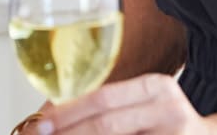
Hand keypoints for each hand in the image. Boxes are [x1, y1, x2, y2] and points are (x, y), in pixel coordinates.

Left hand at [39, 74, 216, 134]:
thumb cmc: (168, 124)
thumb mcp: (143, 105)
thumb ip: (108, 107)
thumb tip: (54, 118)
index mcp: (154, 86)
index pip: (102, 97)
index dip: (67, 112)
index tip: (40, 123)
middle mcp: (167, 107)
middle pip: (107, 123)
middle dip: (70, 133)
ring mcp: (175, 133)